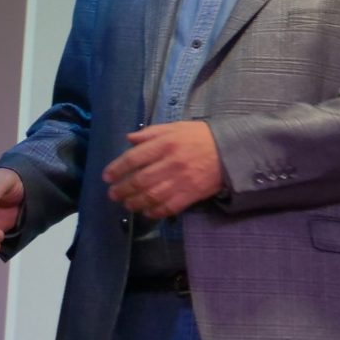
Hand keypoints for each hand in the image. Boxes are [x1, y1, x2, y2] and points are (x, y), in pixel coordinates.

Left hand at [103, 121, 224, 218]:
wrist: (232, 150)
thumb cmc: (201, 137)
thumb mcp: (176, 127)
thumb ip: (151, 133)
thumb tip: (129, 139)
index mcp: (165, 144)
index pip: (134, 158)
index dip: (117, 169)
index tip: (107, 177)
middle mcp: (170, 163)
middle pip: (139, 180)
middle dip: (122, 189)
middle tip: (113, 194)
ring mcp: (181, 180)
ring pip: (151, 196)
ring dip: (134, 202)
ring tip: (127, 204)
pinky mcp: (191, 194)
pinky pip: (168, 207)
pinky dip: (154, 212)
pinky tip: (147, 211)